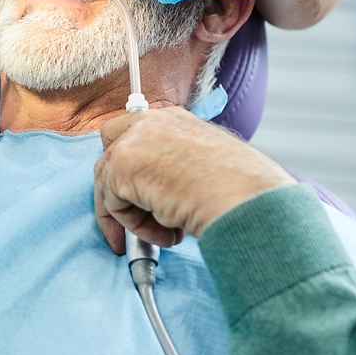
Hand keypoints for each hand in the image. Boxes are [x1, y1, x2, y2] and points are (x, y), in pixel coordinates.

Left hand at [93, 107, 292, 254]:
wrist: (245, 198)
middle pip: (109, 151)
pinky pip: (114, 204)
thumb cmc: (239, 190)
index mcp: (173, 119)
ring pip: (110, 183)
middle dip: (116, 188)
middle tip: (131, 223)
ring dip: (135, 217)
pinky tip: (169, 233)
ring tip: (169, 235)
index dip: (129, 165)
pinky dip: (137, 226)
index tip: (135, 194)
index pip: (132, 133)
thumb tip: (156, 194)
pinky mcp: (122, 164)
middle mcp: (151, 122)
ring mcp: (133, 140)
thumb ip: (173, 168)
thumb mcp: (204, 167)